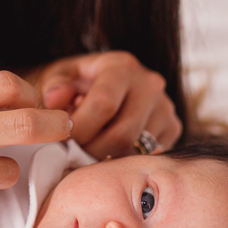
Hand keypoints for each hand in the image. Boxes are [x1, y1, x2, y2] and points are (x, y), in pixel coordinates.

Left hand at [33, 51, 181, 159]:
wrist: (104, 83)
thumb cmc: (78, 81)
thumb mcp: (60, 75)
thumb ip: (55, 86)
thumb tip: (56, 100)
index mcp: (122, 66)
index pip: (104, 104)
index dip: (80, 128)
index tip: (62, 139)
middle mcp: (150, 84)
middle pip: (122, 134)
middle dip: (91, 150)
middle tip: (72, 153)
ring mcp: (165, 108)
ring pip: (135, 151)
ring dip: (106, 158)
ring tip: (88, 148)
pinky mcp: (172, 129)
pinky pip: (147, 157)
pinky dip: (123, 161)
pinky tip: (106, 151)